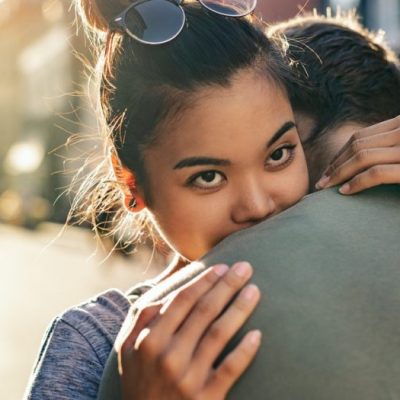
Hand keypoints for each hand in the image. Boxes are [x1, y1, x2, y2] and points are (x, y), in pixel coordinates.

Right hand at [118, 262, 260, 399]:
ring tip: (254, 290)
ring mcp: (188, 378)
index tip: (222, 266)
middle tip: (245, 267)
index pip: (183, 300)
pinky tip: (258, 334)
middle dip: (227, 285)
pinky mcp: (207, 398)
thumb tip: (167, 294)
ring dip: (239, 308)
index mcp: (150, 340)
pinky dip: (245, 351)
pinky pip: (230, 369)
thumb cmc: (140, 381)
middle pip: (204, 310)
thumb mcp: (127, 349)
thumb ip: (142, 318)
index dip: (205, 280)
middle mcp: (168, 356)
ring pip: (219, 334)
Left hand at [315, 115, 399, 193]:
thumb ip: (387, 147)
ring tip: (326, 187)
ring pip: (362, 157)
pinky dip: (357, 183)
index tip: (328, 170)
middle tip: (321, 182)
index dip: (340, 155)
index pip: (361, 137)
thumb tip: (362, 156)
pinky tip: (344, 192)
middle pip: (357, 146)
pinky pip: (376, 173)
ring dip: (339, 173)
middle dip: (335, 165)